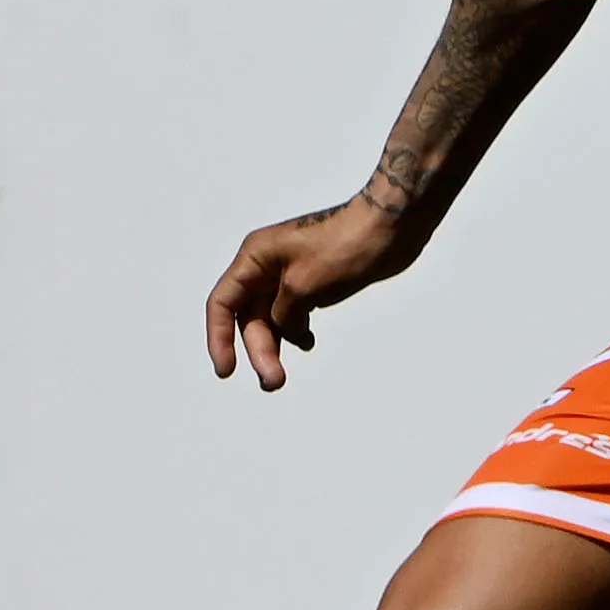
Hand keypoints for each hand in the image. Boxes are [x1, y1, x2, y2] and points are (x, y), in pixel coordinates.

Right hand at [205, 192, 421, 389]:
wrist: (390, 227)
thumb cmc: (347, 245)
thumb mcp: (303, 287)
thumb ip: (283, 315)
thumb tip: (285, 330)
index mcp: (255, 257)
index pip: (222, 302)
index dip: (218, 338)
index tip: (227, 370)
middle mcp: (266, 265)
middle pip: (248, 316)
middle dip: (258, 350)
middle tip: (274, 382)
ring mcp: (289, 273)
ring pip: (271, 318)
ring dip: (275, 346)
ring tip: (280, 377)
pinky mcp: (312, 282)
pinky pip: (292, 313)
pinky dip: (296, 331)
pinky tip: (308, 343)